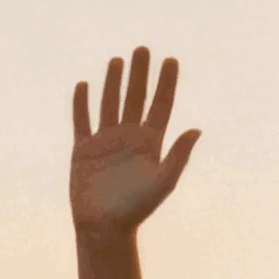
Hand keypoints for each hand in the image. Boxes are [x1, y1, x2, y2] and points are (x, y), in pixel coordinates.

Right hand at [71, 47, 199, 236]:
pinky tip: (84, 85)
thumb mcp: (162, 182)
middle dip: (140, 74)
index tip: (171, 60)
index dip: (166, 83)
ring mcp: (105, 142)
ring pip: (110, 104)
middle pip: (136, 98)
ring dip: (114, 82)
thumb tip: (197, 130)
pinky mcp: (83, 150)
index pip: (161, 106)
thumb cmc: (136, 210)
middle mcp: (129, 138)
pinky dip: (81, 104)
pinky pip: (82, 121)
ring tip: (118, 60)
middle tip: (143, 49)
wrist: (104, 229)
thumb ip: (178, 155)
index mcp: (150, 144)